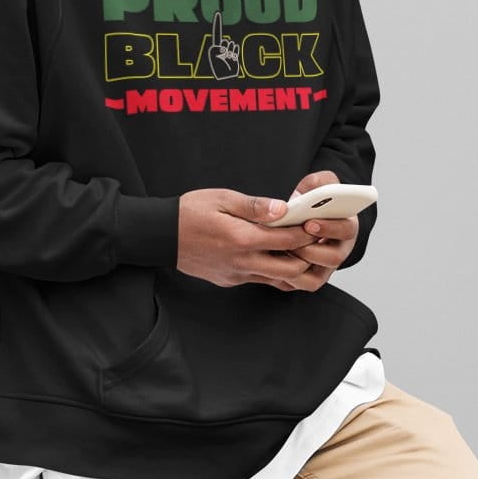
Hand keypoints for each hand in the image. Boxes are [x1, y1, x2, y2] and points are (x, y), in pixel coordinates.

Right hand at [177, 188, 320, 291]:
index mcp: (242, 239)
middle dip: (308, 256)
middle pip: (292, 270)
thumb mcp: (222, 198)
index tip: (317, 223)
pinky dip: (274, 270)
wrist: (161, 236)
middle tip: (313, 239)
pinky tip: (274, 253)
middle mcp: (242, 262)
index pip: (288, 240)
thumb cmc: (190, 213)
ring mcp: (237, 275)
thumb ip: (255, 206)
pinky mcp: (231, 280)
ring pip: (278, 280)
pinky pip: (261, 279)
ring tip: (298, 248)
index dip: (308, 232)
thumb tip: (283, 208)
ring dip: (293, 266)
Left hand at [281, 170, 359, 290]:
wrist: (305, 217)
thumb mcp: (318, 185)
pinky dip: (288, 277)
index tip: (309, 223)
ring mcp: (327, 267)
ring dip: (297, 264)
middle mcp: (340, 249)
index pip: (346, 230)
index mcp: (346, 225)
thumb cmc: (314, 200)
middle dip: (310, 249)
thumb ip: (316, 183)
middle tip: (290, 240)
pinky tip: (275, 262)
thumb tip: (303, 194)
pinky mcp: (312, 279)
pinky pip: (302, 284)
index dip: (329, 228)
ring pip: (316, 276)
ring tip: (280, 250)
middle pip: (334, 258)